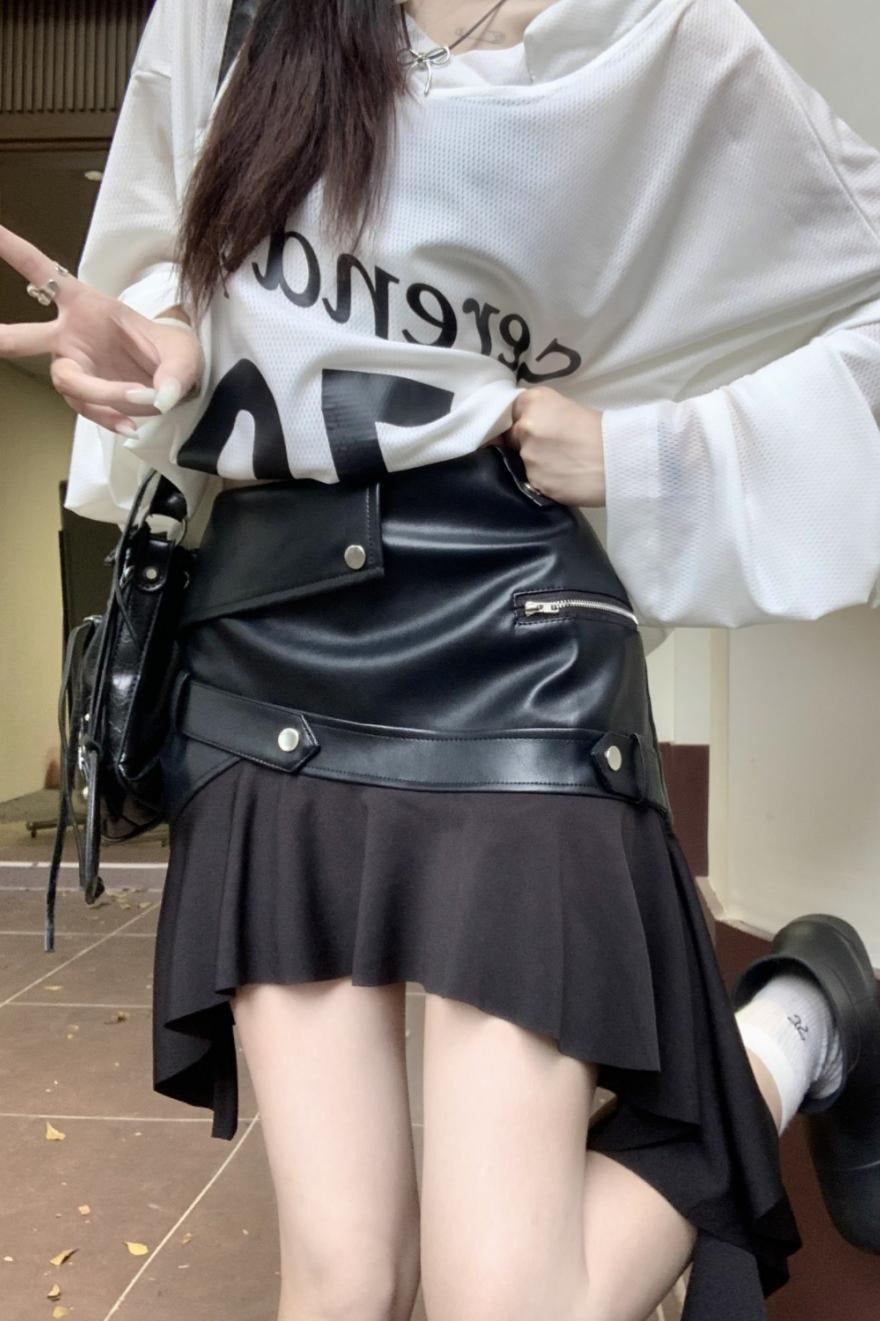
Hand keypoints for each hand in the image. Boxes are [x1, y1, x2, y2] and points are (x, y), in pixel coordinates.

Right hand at [0, 223, 203, 436]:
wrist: (176, 382)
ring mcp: (75, 367)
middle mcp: (70, 335)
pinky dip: (110, 418)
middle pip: (27, 339)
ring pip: (68, 383)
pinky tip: (130, 426)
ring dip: (103, 394)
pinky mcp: (86, 396)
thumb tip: (160, 397)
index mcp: (86, 304)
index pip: (44, 274)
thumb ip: (175, 373)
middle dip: (3, 339)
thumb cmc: (172, 352)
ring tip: (143, 396)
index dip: (15, 252)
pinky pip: (89, 409)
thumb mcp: (184, 354)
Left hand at [484, 385, 605, 506]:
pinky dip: (545, 480)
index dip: (519, 421)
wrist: (621, 459)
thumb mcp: (568, 408)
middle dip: (526, 443)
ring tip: (562, 464)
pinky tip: (564, 477)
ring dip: (537, 463)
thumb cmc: (602, 430)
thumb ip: (541, 414)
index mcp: (534, 402)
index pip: (510, 411)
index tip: (530, 429)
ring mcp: (527, 457)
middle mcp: (525, 427)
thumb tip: (524, 426)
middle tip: (553, 448)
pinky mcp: (534, 482)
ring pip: (522, 461)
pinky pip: (533, 480)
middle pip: (513, 437)